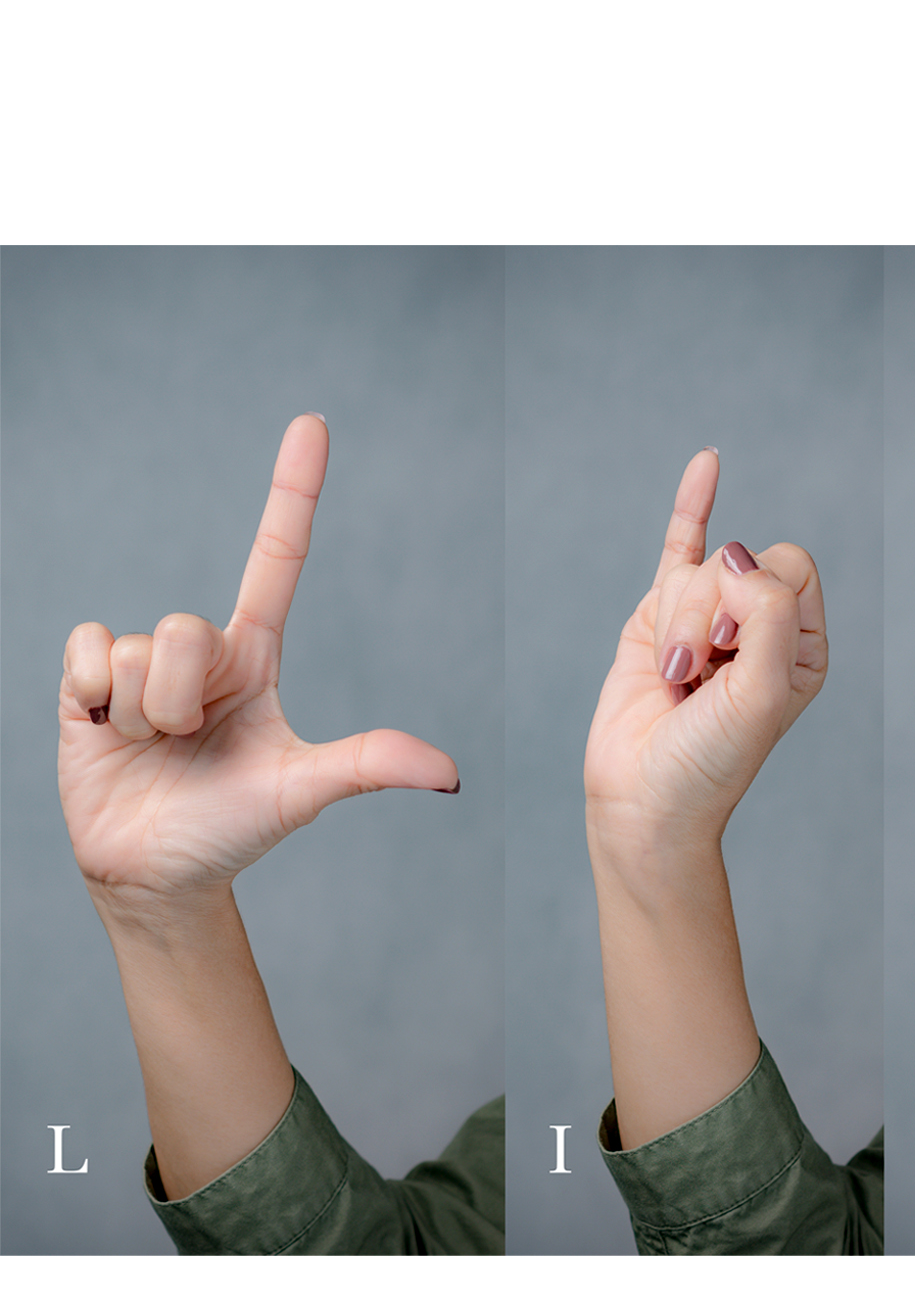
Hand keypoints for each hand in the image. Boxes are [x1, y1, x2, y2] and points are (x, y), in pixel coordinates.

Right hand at [58, 414, 458, 917]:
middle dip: (184, 699)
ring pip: (139, 648)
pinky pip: (84, 650)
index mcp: (256, 656)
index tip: (313, 422)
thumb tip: (450, 773)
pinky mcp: (83, 680)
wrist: (157, 873)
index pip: (277, 556)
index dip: (294, 490)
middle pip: (188, 627)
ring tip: (153, 745)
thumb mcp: (305, 791)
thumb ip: (370, 766)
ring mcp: (141, 663)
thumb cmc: (235, 827)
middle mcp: (200, 649)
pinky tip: (106, 729)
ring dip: (144, 712)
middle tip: (189, 741)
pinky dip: (94, 700)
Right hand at [584, 449, 826, 858]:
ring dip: (676, 625)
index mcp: (802, 642)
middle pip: (739, 564)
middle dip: (710, 610)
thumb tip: (739, 558)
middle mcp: (760, 626)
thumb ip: (769, 616)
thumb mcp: (762, 691)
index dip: (757, 594)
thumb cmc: (712, 761)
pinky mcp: (660, 619)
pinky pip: (679, 546)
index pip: (792, 568)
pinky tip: (708, 463)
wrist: (645, 800)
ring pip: (693, 572)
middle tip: (698, 672)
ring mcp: (709, 618)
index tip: (734, 648)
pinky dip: (693, 505)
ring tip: (672, 679)